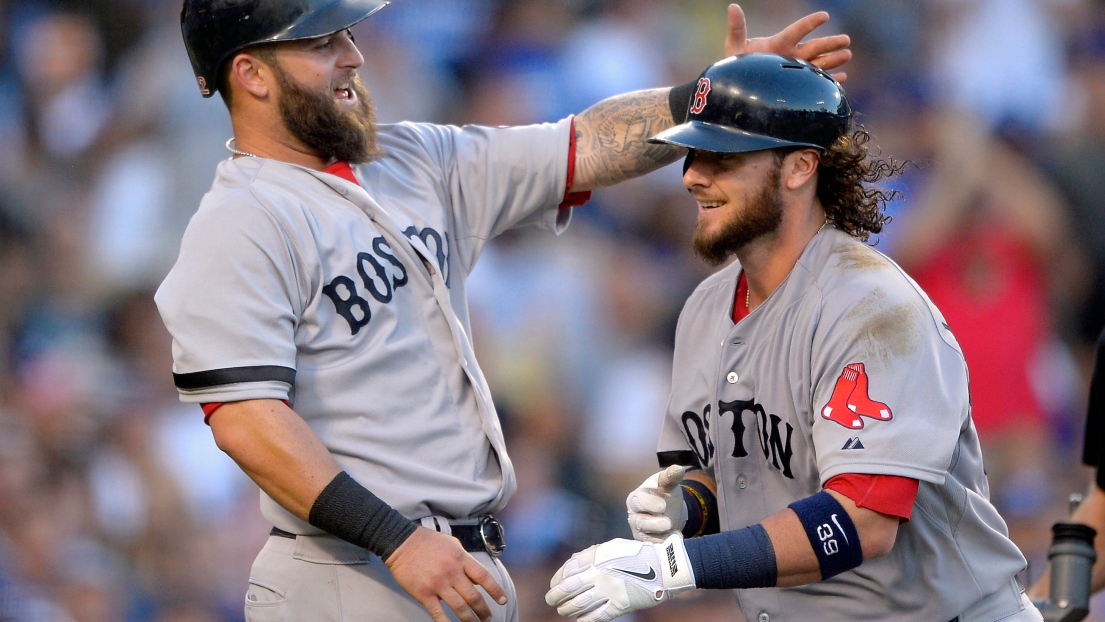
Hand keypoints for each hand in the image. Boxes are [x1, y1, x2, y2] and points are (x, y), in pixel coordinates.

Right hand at [386, 527, 506, 621]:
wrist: (402, 543)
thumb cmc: (428, 542)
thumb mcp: (453, 544)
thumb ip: (465, 559)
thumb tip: (475, 575)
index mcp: (461, 559)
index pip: (484, 577)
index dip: (496, 591)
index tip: (503, 600)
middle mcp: (452, 572)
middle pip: (474, 597)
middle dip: (484, 610)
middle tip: (488, 617)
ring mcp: (438, 584)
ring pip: (460, 608)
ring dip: (470, 619)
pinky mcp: (424, 594)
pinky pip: (438, 613)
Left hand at [545, 534, 694, 621]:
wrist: (663, 567)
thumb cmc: (637, 555)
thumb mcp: (612, 547)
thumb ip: (591, 555)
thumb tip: (571, 564)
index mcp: (597, 557)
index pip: (567, 570)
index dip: (557, 580)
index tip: (554, 585)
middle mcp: (600, 573)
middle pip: (568, 588)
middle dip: (555, 596)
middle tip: (551, 600)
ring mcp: (609, 590)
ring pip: (579, 604)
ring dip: (566, 609)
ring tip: (563, 611)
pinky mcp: (620, 605)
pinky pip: (597, 616)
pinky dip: (585, 620)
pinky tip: (579, 620)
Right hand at [626, 465, 685, 542]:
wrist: (667, 509)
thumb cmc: (663, 493)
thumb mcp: (667, 484)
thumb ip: (670, 477)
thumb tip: (678, 468)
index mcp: (636, 497)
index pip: (638, 501)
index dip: (650, 504)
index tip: (662, 506)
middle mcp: (634, 515)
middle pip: (639, 522)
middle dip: (654, 524)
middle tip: (668, 523)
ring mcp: (639, 530)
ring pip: (645, 536)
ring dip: (660, 536)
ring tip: (673, 531)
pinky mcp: (645, 542)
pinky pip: (652, 546)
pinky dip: (663, 544)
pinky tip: (674, 538)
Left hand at [724, 4, 851, 80]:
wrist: (739, 86)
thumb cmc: (738, 65)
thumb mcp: (735, 46)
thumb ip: (737, 28)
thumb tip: (733, 7)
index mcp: (779, 43)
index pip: (797, 31)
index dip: (810, 23)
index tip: (824, 16)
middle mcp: (791, 55)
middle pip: (814, 47)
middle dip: (830, 43)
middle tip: (846, 40)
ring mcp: (796, 70)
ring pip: (819, 63)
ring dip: (834, 59)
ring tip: (847, 55)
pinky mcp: (797, 85)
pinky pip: (816, 82)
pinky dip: (829, 81)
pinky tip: (841, 79)